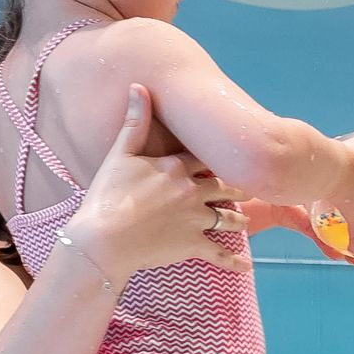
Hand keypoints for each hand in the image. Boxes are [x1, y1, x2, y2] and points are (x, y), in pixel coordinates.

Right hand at [59, 85, 241, 276]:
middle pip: (222, 187)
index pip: (204, 159)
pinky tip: (246, 267)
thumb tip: (139, 86)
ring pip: (226, 218)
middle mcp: (191, 191)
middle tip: (249, 190)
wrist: (103, 238)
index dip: (219, 159)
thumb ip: (134, 122)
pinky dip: (233, 262)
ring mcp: (195, 219)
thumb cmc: (106, 195)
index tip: (233, 159)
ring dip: (238, 221)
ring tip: (245, 223)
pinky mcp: (193, 245)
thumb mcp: (119, 154)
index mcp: (175, 167)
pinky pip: (219, 254)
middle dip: (237, 188)